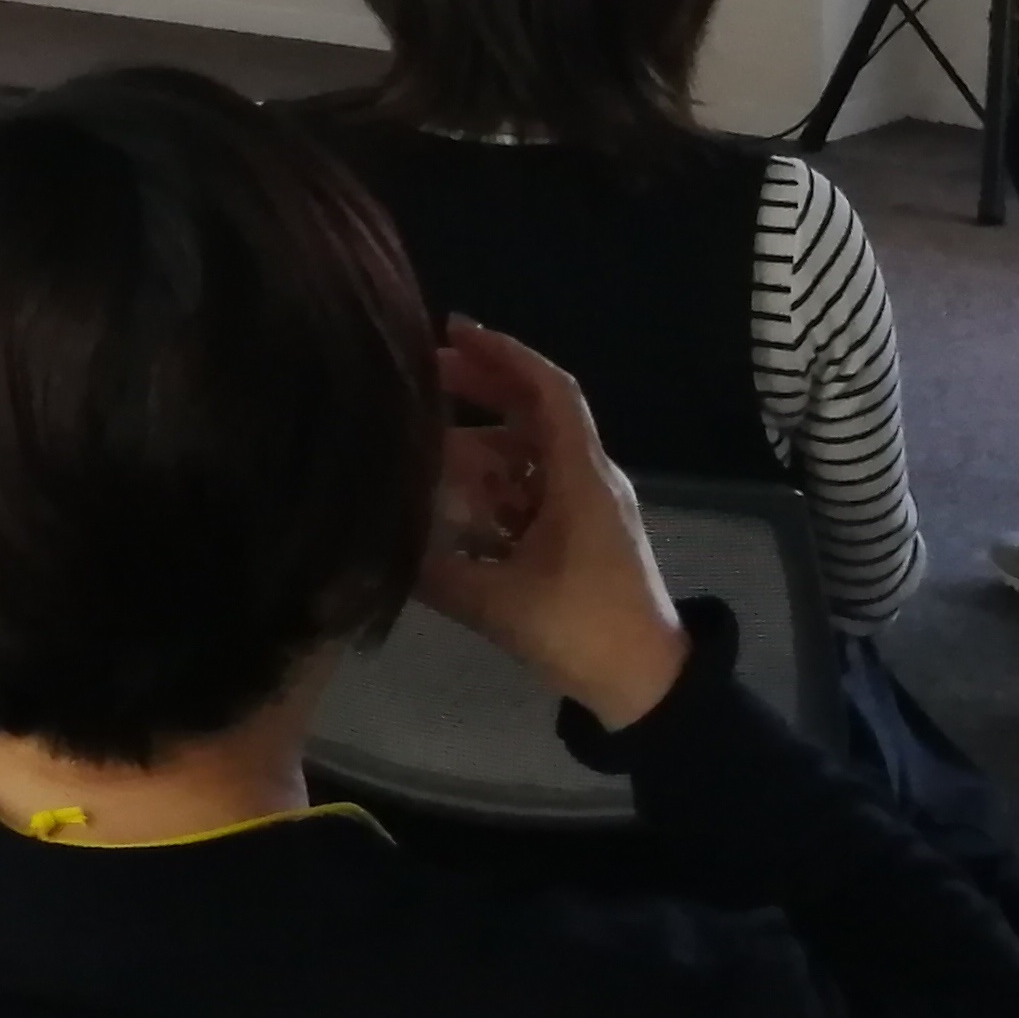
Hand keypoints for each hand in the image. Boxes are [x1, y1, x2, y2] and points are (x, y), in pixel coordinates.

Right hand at [407, 322, 686, 731]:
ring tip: (422, 447)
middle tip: (421, 376)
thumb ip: (432, 571)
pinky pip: (533, 491)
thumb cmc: (582, 630)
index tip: (452, 332)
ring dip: (480, 444)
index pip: (548, 391)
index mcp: (580, 479)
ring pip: (529, 455)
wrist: (647, 686)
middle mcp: (588, 480)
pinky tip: (450, 503)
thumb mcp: (498, 604)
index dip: (503, 355)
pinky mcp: (582, 537)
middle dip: (481, 389)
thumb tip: (371, 543)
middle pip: (535, 414)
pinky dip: (494, 485)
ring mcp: (588, 509)